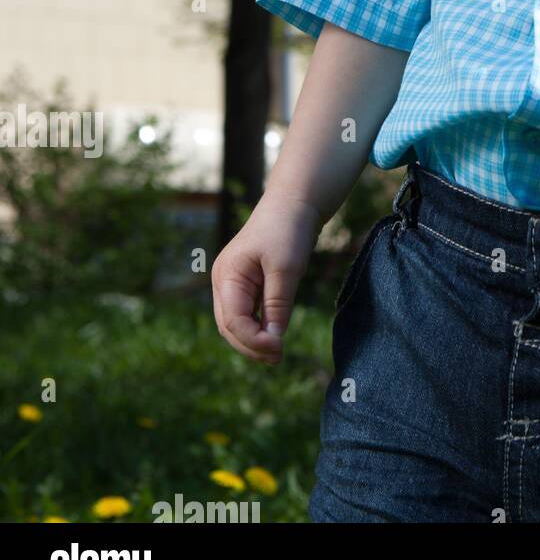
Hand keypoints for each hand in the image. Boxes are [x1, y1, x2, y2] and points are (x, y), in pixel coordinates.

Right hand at [212, 192, 322, 363]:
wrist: (295, 202)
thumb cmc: (289, 229)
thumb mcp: (286, 267)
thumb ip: (278, 304)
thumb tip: (274, 341)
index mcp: (227, 275)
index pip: (232, 320)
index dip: (253, 340)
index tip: (278, 349)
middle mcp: (224, 280)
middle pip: (229, 326)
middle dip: (251, 345)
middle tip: (278, 358)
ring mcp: (232, 281)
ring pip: (235, 322)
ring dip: (253, 340)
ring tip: (276, 354)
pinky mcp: (246, 282)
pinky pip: (246, 312)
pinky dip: (257, 326)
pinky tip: (274, 336)